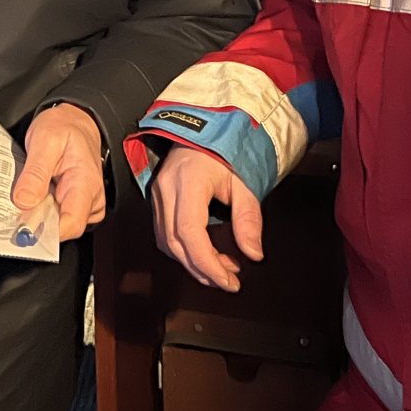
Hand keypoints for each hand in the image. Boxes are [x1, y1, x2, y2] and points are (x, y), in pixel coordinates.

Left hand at [13, 104, 107, 241]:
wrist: (74, 120)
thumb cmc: (64, 127)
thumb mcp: (45, 140)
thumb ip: (35, 172)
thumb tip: (24, 202)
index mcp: (85, 184)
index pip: (72, 224)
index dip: (46, 231)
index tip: (22, 225)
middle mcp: (90, 199)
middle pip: (63, 228)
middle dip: (36, 223)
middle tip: (14, 208)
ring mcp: (84, 203)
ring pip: (58, 224)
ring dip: (37, 216)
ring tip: (23, 195)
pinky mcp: (74, 203)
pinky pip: (57, 216)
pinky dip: (41, 210)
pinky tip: (31, 197)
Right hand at [149, 144, 264, 292]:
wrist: (203, 130)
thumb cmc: (223, 150)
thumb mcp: (244, 182)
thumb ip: (248, 219)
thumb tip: (253, 253)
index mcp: (189, 180)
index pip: (190, 232)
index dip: (208, 264)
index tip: (228, 280)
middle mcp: (167, 188)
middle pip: (175, 243)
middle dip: (202, 270)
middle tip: (228, 281)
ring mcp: (158, 193)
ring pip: (166, 242)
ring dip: (192, 262)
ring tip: (221, 269)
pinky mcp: (157, 198)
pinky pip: (164, 233)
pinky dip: (183, 250)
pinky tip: (204, 254)